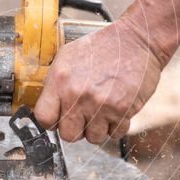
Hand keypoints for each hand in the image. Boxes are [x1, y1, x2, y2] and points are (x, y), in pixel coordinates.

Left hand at [34, 18, 169, 143]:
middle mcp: (77, 95)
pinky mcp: (121, 110)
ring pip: (93, 138)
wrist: (135, 41)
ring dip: (98, 128)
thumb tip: (50, 107)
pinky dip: (117, 126)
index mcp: (60, 81)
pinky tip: (116, 110)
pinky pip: (115, 134)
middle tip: (84, 117)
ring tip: (102, 111)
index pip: (44, 118)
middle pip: (68, 135)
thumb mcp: (68, 57)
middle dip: (76, 129)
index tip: (59, 119)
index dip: (52, 122)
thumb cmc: (102, 48)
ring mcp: (100, 104)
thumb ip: (56, 84)